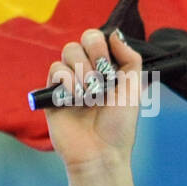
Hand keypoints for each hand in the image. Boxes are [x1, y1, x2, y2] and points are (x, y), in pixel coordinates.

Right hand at [44, 28, 142, 175]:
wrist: (101, 152)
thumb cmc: (119, 125)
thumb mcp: (133, 89)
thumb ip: (130, 59)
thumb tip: (115, 33)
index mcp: (106, 70)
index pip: (97, 39)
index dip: (101, 45)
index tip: (110, 64)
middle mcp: (86, 73)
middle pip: (80, 41)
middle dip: (94, 55)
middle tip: (102, 78)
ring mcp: (68, 82)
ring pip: (67, 53)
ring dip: (83, 71)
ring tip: (91, 95)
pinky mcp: (52, 93)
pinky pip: (56, 70)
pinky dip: (69, 82)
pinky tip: (77, 100)